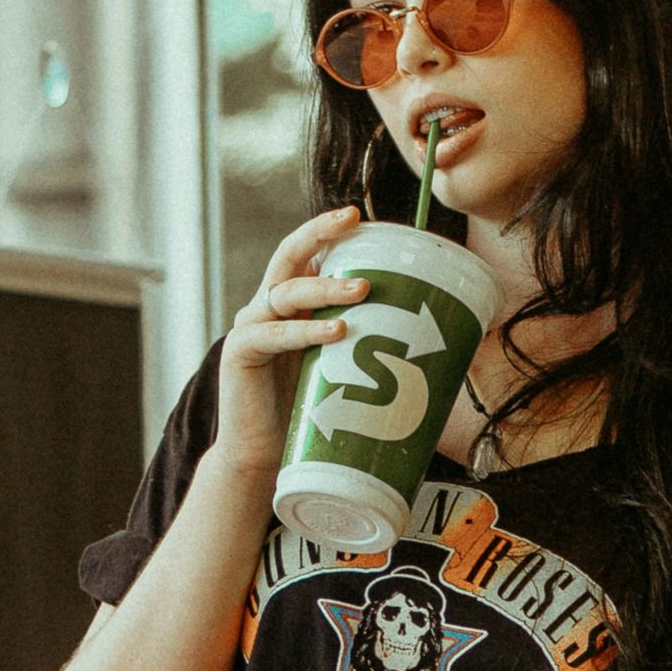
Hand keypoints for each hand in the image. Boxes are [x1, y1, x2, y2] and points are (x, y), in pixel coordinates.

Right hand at [210, 205, 370, 482]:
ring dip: (327, 287)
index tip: (359, 215)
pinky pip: (273, 334)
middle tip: (353, 219)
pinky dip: (307, 331)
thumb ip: (363, 343)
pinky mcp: (239, 353)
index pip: (306, 255)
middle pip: (288, 255)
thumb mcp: (340, 366)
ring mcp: (250, 327)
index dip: (327, 231)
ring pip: (286, 292)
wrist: (264, 456)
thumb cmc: (308, 411)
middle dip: (320, 232)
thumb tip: (432, 340)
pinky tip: (338, 331)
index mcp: (291, 304)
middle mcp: (266, 307)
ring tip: (364, 289)